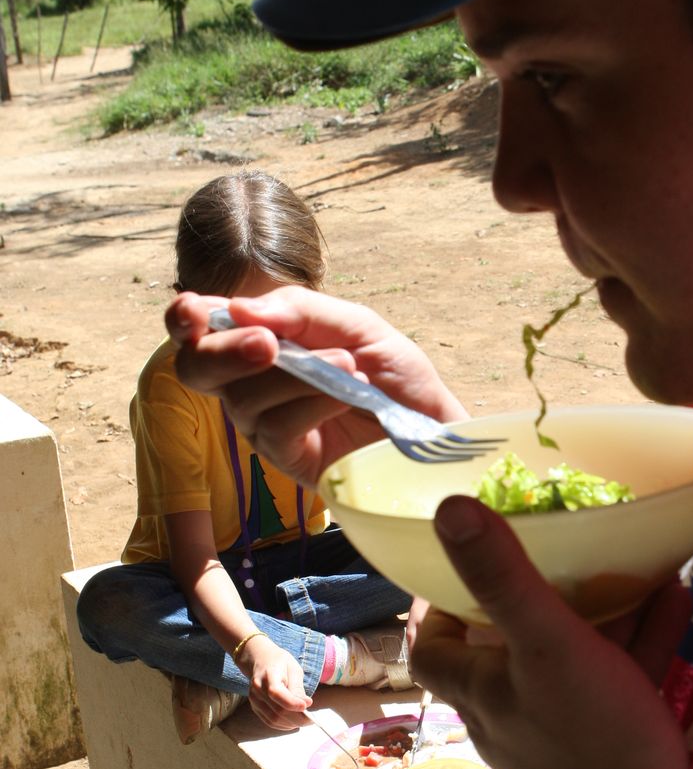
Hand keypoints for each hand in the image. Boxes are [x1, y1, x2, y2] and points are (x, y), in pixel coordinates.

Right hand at [165, 287, 466, 487]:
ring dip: (295, 376)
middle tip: (268, 344)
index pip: (195, 328)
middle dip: (225, 351)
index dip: (183, 318)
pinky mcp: (286, 459)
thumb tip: (238, 309)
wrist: (433, 425)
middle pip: (196, 367)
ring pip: (242, 397)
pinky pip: (274, 428)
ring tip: (349, 368)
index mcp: (258, 341)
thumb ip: (301, 312)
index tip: (196, 312)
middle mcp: (249, 383)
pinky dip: (309, 403)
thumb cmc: (393, 375)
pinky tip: (345, 395)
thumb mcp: (357, 326)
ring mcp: (263, 424)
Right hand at [239, 636, 310, 730]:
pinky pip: (270, 721)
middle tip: (311, 719)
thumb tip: (306, 704)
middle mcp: (258, 689)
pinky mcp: (255, 707)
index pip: (277, 693)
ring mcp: (254, 700)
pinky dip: (284, 725)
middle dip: (297, 718)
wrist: (260, 659)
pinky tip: (294, 721)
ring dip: (292, 723)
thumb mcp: (293, 669)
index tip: (308, 705)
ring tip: (304, 720)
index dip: (292, 703)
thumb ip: (298, 687)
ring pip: (274, 719)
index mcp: (268, 676)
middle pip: (277, 710)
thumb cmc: (280, 662)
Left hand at [411, 495, 692, 768]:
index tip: (461, 555)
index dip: (434, 601)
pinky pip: (619, 680)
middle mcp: (511, 714)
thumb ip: (502, 578)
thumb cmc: (595, 742)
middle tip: (557, 546)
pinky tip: (676, 599)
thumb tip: (447, 508)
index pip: (431, 646)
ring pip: (570, 658)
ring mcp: (563, 733)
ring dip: (600, 609)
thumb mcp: (548, 647)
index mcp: (481, 692)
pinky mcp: (611, 745)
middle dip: (534, 591)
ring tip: (631, 561)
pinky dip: (642, 641)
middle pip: (505, 644)